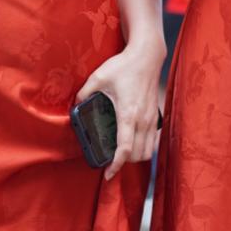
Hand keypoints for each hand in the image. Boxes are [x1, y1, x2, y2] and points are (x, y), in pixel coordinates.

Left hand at [77, 37, 163, 179]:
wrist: (147, 56)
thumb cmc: (124, 66)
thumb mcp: (98, 77)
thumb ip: (84, 93)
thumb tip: (75, 104)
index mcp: (128, 114)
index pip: (125, 149)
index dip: (116, 165)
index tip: (107, 174)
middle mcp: (143, 120)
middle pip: (138, 155)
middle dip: (124, 163)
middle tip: (110, 162)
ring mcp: (152, 119)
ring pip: (148, 150)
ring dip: (136, 157)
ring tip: (121, 154)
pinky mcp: (156, 116)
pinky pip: (153, 141)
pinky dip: (144, 147)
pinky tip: (133, 143)